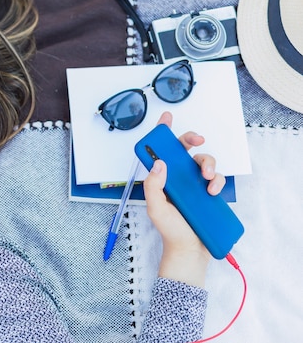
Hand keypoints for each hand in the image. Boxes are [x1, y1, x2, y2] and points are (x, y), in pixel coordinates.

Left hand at [142, 112, 225, 287]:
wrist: (190, 251)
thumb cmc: (170, 230)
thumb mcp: (155, 208)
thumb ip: (153, 185)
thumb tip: (159, 163)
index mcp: (161, 178)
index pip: (161, 152)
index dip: (163, 133)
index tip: (167, 118)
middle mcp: (177, 178)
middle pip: (185, 150)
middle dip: (192, 139)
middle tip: (197, 140)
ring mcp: (194, 185)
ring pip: (204, 161)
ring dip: (207, 163)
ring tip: (206, 179)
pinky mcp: (208, 193)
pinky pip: (216, 178)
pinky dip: (217, 180)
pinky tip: (212, 191)